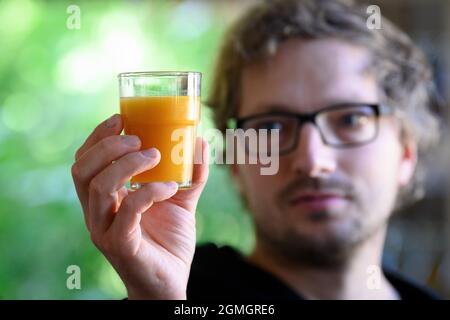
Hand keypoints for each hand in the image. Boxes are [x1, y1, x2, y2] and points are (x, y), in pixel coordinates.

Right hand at [71, 114, 208, 298]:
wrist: (169, 283)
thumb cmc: (169, 242)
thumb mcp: (181, 201)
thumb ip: (190, 174)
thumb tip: (200, 141)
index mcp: (104, 199)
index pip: (85, 161)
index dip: (97, 137)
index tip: (120, 117)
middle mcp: (97, 213)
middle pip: (82, 170)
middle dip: (108, 146)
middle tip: (138, 139)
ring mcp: (104, 230)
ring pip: (98, 188)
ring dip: (127, 165)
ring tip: (155, 156)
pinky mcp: (120, 245)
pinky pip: (127, 212)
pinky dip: (150, 192)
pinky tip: (170, 187)